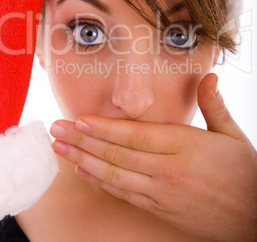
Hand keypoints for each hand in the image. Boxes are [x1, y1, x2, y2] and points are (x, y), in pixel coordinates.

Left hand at [50, 73, 256, 240]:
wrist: (255, 217)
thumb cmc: (245, 172)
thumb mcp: (233, 134)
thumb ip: (214, 105)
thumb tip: (209, 76)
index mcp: (186, 147)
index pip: (136, 135)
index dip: (105, 128)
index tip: (79, 119)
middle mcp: (169, 170)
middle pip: (118, 154)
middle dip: (83, 141)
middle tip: (56, 130)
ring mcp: (163, 193)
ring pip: (115, 176)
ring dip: (84, 161)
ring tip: (61, 150)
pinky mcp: (161, 209)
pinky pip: (125, 195)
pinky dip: (102, 183)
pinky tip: (84, 172)